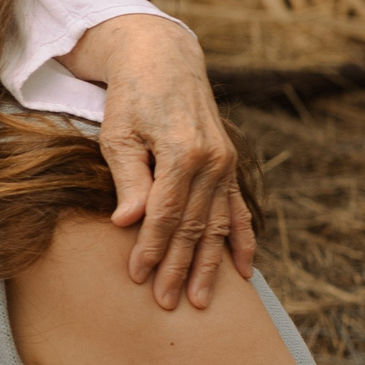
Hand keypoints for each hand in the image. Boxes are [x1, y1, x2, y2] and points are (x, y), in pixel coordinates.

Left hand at [81, 14, 254, 307]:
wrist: (164, 60)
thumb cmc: (131, 98)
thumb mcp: (119, 133)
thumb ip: (128, 178)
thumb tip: (126, 223)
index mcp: (184, 151)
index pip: (166, 214)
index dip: (152, 248)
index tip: (139, 277)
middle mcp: (213, 161)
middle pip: (195, 226)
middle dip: (180, 267)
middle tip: (168, 303)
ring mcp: (226, 164)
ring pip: (218, 224)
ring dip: (210, 264)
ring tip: (202, 300)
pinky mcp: (228, 166)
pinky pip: (238, 210)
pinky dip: (242, 240)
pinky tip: (245, 271)